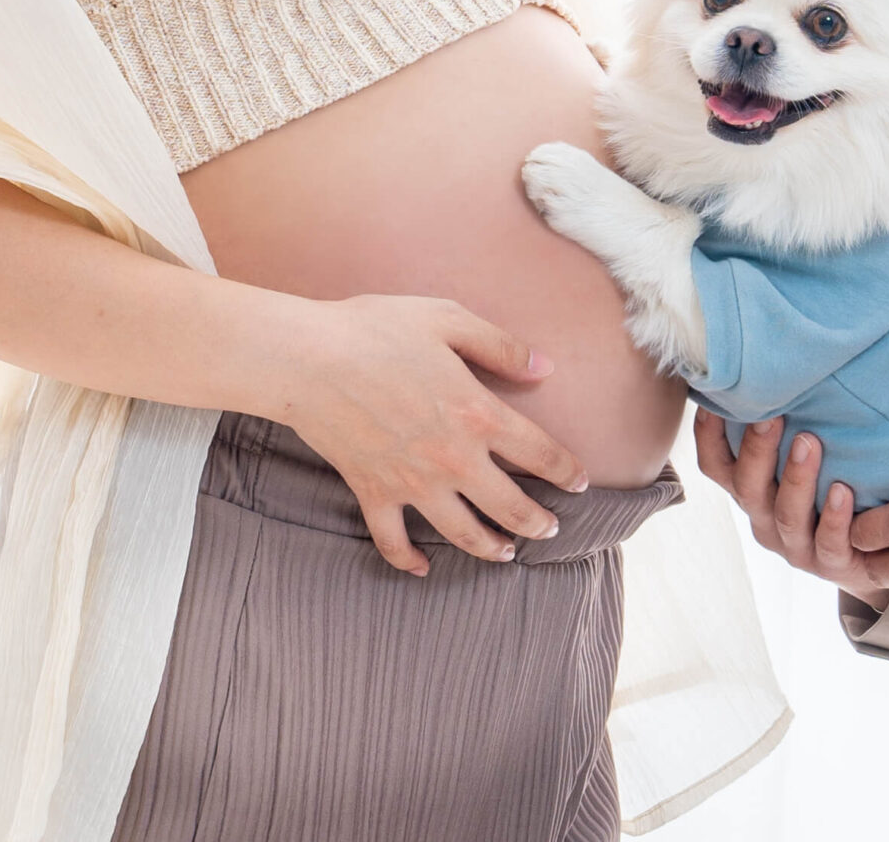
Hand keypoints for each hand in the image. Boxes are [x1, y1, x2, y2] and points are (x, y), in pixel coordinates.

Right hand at [278, 294, 588, 574]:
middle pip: (510, 505)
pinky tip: (423, 568)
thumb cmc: (376, 329)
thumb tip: (545, 368)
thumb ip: (501, 346)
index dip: (568, 471)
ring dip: (490, 548)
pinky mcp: (373, 492)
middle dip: (538, 522)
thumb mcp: (448, 319)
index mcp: (478, 413)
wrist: (307, 358)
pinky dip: (409, 561)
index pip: (541, 453)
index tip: (581, 482)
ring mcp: (413, 482)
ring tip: (507, 554)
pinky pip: (394, 541)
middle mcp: (453, 457)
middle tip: (552, 530)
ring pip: (463, 532)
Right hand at [693, 409, 888, 609]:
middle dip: (756, 450)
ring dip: (795, 479)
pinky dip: (834, 519)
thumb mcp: (804, 452)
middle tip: (770, 414)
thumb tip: (781, 356)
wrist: (877, 550)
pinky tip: (844, 491)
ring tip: (810, 443)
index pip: (715, 464)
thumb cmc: (834, 482)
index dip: (708, 434)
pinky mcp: (832, 566)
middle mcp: (765, 519)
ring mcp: (795, 546)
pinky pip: (829, 546)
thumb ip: (791, 418)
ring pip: (785, 516)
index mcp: (751, 491)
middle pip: (746, 487)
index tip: (716, 398)